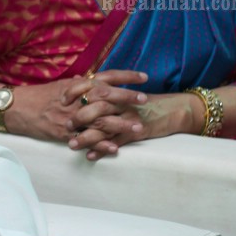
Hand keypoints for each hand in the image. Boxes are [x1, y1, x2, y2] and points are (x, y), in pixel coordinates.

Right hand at [5, 70, 146, 141]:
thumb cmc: (39, 96)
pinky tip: (115, 148)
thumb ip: (81, 85)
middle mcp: (75, 99)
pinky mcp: (64, 133)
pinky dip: (100, 144)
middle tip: (145, 100)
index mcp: (77, 85)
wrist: (17, 108)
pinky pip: (85, 139)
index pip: (105, 77)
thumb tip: (98, 81)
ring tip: (138, 128)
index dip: (125, 76)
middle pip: (105, 96)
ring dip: (120, 124)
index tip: (144, 77)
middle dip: (126, 98)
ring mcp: (70, 116)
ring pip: (99, 119)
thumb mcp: (61, 86)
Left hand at [68, 81, 199, 159]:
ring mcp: (129, 117)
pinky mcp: (138, 131)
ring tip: (72, 145)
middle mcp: (122, 102)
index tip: (60, 102)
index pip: (91, 89)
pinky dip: (102, 149)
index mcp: (116, 91)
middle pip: (95, 108)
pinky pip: (117, 141)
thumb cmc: (146, 102)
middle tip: (64, 127)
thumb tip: (79, 80)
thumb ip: (101, 88)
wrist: (175, 109)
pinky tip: (90, 156)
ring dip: (86, 136)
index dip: (74, 95)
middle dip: (78, 118)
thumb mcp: (124, 92)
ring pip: (103, 126)